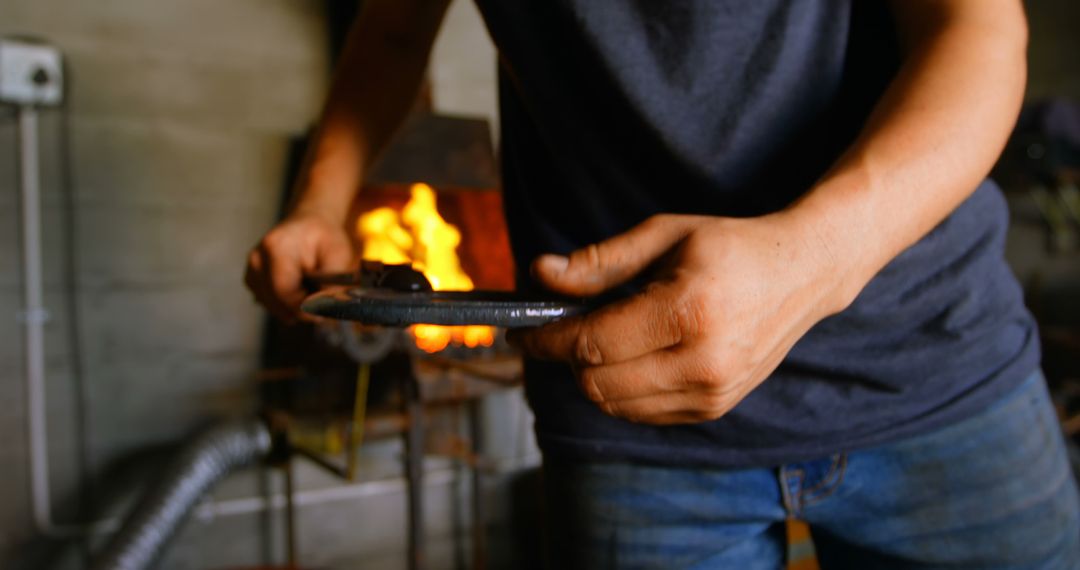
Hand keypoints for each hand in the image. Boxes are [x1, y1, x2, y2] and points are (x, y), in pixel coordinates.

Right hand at [244, 208, 354, 322]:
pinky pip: (269, 303)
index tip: (322, 312)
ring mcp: (252, 269)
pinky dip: (285, 303)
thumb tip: (322, 308)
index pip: (285, 292)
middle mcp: (258, 258)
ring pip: (272, 306)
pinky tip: (297, 289)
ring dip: (293, 307)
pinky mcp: (252, 278)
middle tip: (320, 301)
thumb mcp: (339, 254)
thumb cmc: (324, 237)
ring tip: (310, 290)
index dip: (304, 308)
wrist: (309, 224)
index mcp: (277, 247)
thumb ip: (332, 283)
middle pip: (277, 302)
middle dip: (301, 309)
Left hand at [509, 213, 856, 424]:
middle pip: (598, 383)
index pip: (593, 343)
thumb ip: (600, 262)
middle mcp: (703, 362)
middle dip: (567, 358)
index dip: (547, 340)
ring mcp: (712, 393)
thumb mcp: (664, 236)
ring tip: (599, 338)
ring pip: (616, 404)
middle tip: (562, 328)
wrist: (803, 274)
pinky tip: (629, 356)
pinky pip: (643, 413)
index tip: (521, 331)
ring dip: (592, 376)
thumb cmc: (731, 247)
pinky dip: (621, 390)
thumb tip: (540, 273)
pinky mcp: (714, 408)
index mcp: (689, 311)